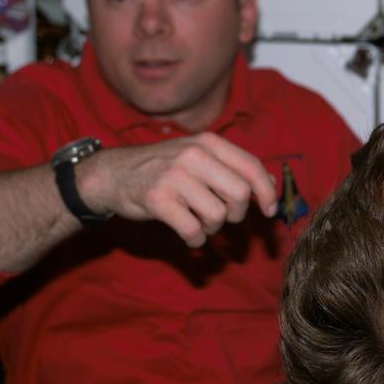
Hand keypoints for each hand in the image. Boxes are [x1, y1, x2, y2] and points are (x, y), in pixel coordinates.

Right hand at [80, 132, 276, 246]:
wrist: (112, 174)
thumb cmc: (163, 169)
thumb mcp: (199, 157)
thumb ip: (233, 167)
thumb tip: (270, 183)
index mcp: (209, 143)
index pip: (252, 167)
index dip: (267, 193)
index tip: (271, 211)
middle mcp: (194, 155)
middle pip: (240, 194)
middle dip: (237, 213)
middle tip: (223, 216)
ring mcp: (175, 176)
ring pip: (218, 215)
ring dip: (212, 228)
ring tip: (197, 221)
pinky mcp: (158, 199)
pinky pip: (193, 231)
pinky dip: (195, 240)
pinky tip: (188, 235)